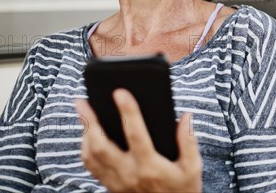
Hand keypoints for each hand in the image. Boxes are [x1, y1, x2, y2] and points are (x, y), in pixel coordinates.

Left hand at [75, 89, 201, 191]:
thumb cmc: (183, 191)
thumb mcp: (193, 168)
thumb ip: (188, 140)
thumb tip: (185, 116)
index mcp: (150, 167)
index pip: (135, 134)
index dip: (128, 111)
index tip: (120, 92)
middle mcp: (129, 174)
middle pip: (100, 145)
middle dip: (89, 121)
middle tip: (82, 100)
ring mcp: (116, 182)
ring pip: (90, 156)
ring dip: (84, 132)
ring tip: (83, 112)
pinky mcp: (110, 187)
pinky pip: (91, 167)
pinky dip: (85, 148)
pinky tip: (87, 134)